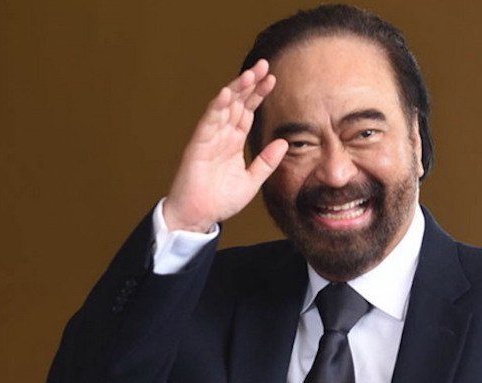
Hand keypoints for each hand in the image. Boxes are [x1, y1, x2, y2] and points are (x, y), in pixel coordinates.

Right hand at [163, 59, 288, 231]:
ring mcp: (209, 139)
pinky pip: (207, 123)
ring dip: (236, 90)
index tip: (273, 79)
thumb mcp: (251, 181)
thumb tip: (284, 142)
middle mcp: (221, 135)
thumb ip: (266, 162)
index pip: (248, 111)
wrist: (198, 218)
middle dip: (250, 84)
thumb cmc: (219, 201)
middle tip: (263, 65)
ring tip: (249, 74)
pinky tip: (226, 94)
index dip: (259, 94)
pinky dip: (216, 108)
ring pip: (223, 108)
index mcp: (234, 141)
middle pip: (237, 103)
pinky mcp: (197, 146)